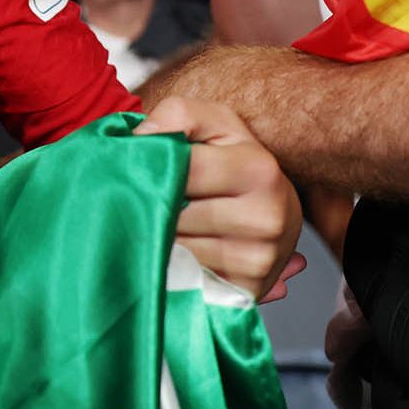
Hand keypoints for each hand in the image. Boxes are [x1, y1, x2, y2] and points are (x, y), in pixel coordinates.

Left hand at [134, 97, 303, 299]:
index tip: (134, 169)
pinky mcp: (247, 292)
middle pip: (175, 217)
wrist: (274, 205)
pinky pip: (188, 283)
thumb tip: (140, 139)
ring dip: (155, 241)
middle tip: (134, 200)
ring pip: (177, 252)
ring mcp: (258, 259)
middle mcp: (265, 217)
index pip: (181, 169)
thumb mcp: (213, 122)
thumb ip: (176, 115)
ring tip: (154, 224)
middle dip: (148, 207)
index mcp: (257, 169)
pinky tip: (171, 252)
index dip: (151, 168)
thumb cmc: (235, 159)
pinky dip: (171, 270)